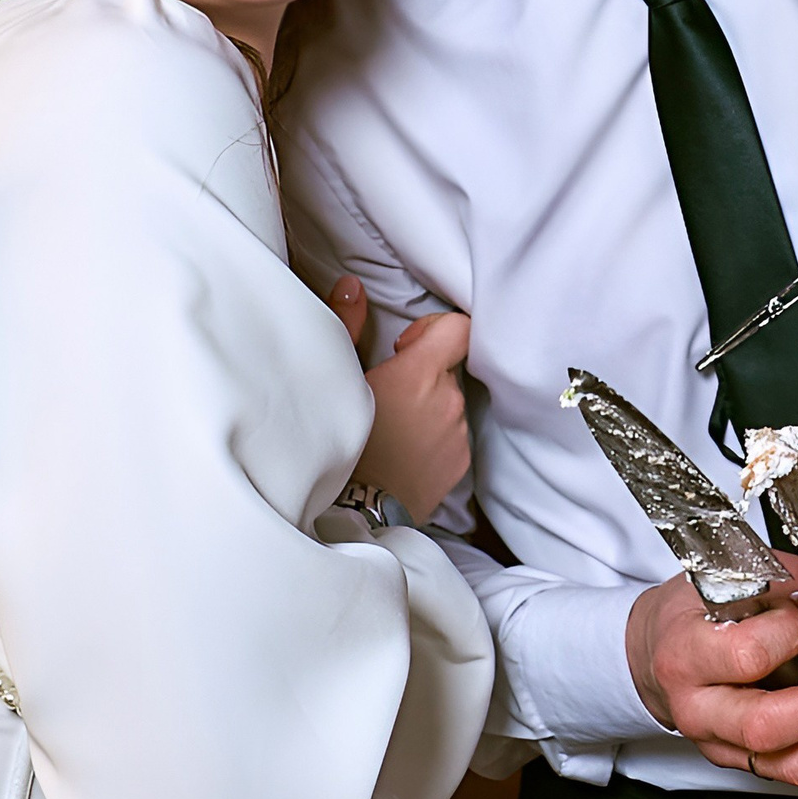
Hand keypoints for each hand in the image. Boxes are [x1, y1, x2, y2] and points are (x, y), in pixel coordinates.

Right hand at [328, 276, 471, 521]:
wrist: (354, 512)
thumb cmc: (339, 443)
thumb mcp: (336, 378)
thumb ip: (348, 325)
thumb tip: (353, 287)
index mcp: (420, 374)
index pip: (459, 328)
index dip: (435, 329)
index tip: (406, 346)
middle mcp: (448, 401)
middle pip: (449, 367)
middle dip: (424, 371)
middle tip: (388, 390)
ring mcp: (459, 434)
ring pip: (451, 403)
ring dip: (430, 405)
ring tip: (393, 426)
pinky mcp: (461, 463)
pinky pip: (454, 434)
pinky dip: (435, 435)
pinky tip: (404, 450)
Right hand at [625, 565, 797, 784]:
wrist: (657, 652)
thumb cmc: (695, 611)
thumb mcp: (731, 575)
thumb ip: (796, 580)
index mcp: (686, 654)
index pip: (745, 656)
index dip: (789, 632)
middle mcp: (700, 710)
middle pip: (767, 728)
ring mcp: (725, 745)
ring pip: (794, 765)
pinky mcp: (752, 762)